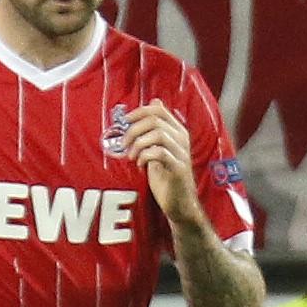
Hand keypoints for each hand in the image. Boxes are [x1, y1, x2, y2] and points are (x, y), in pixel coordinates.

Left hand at [122, 98, 203, 226]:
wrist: (179, 203)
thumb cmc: (167, 177)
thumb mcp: (158, 148)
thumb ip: (155, 129)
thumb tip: (154, 103)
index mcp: (177, 132)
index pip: (158, 110)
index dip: (139, 112)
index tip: (125, 122)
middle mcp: (182, 140)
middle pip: (155, 120)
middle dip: (134, 130)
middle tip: (125, 143)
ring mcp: (181, 153)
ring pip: (158, 134)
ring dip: (138, 144)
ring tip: (132, 156)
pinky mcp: (178, 168)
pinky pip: (159, 153)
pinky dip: (145, 156)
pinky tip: (141, 164)